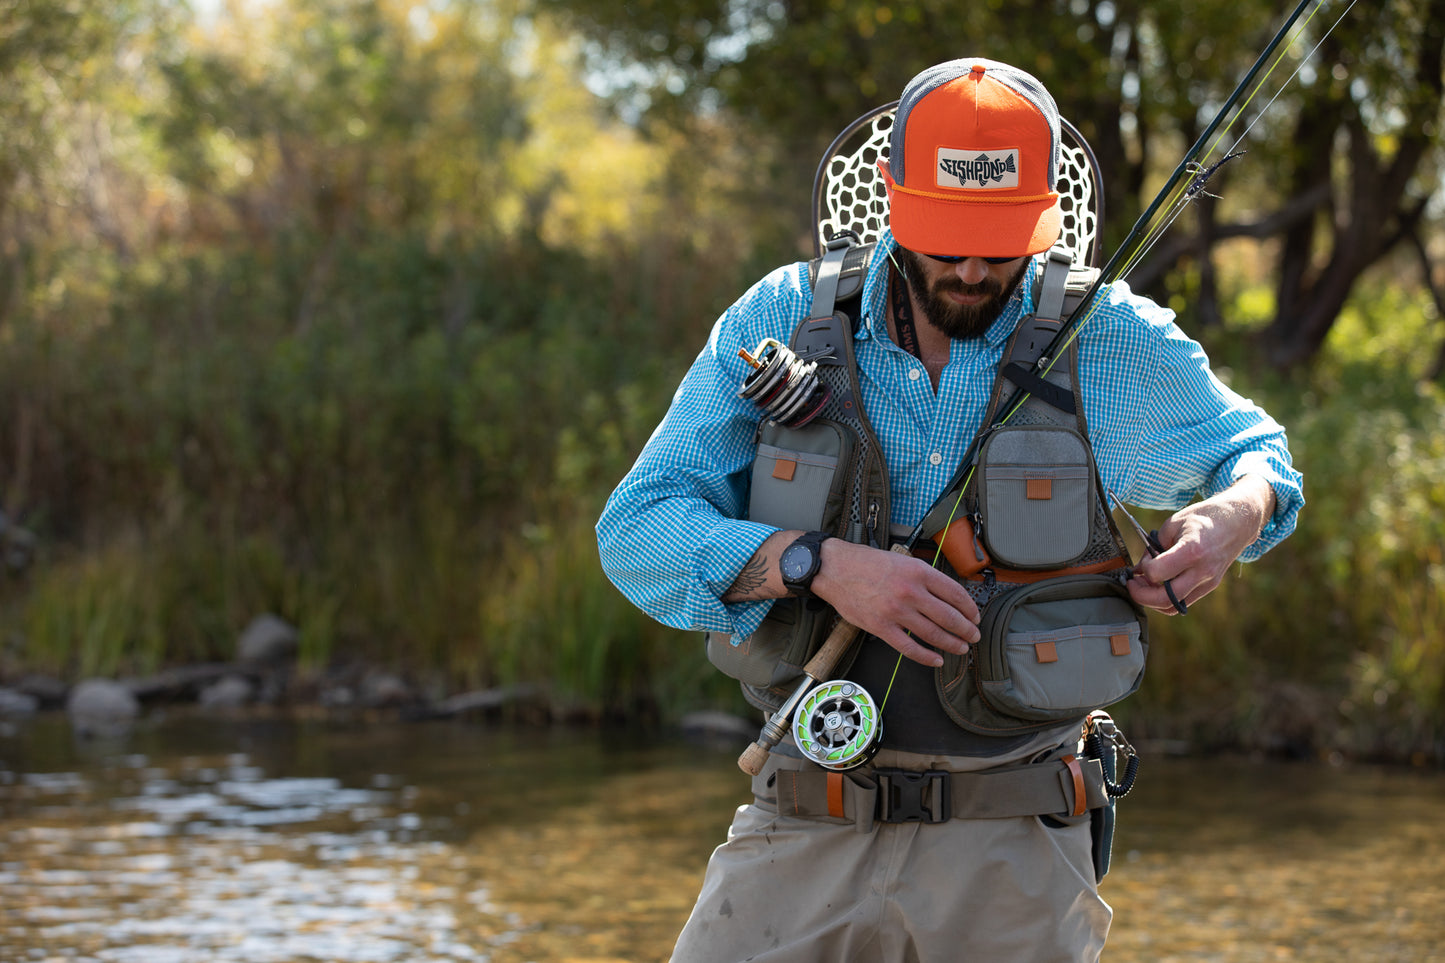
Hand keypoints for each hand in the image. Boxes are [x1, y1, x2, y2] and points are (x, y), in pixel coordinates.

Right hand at [812, 539, 979, 666]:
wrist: (834, 569)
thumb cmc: (865, 563)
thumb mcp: (902, 560)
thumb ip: (923, 576)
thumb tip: (945, 595)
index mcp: (918, 571)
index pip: (955, 593)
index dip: (969, 608)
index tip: (975, 616)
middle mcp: (911, 591)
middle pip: (949, 616)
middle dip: (966, 629)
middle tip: (974, 636)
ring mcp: (896, 611)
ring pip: (933, 634)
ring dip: (952, 644)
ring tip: (961, 648)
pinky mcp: (881, 627)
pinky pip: (909, 647)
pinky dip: (926, 657)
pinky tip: (936, 660)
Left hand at [1127, 475, 1274, 614]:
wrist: (1237, 521)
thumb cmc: (1205, 518)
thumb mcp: (1173, 524)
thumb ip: (1153, 547)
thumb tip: (1140, 568)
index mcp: (1192, 551)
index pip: (1158, 574)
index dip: (1144, 570)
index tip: (1143, 562)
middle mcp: (1202, 571)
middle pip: (1165, 599)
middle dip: (1141, 595)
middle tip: (1132, 584)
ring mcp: (1208, 581)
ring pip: (1173, 607)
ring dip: (1152, 600)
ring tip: (1145, 584)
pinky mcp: (1210, 586)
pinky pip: (1184, 601)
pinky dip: (1166, 598)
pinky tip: (1159, 585)